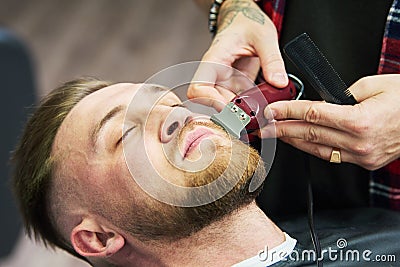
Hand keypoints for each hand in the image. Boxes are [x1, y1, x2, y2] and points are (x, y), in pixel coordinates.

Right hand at [188, 0, 287, 110]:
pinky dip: (248, 109)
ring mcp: (225, 82)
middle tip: (251, 117)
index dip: (210, 101)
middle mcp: (215, 75)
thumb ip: (272, 59)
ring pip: (225, 107)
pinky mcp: (235, 87)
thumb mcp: (264, 36)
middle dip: (230, 113)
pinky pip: (238, 103)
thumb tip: (278, 82)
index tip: (230, 107)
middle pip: (212, 103)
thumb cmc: (246, 22)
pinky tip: (261, 109)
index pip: (198, 88)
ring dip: (240, 113)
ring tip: (258, 115)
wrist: (244, 19)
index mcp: (214, 60)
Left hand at [260, 74, 399, 169]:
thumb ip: (342, 95)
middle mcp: (358, 142)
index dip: (287, 112)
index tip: (271, 110)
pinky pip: (331, 156)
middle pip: (309, 134)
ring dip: (293, 141)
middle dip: (282, 129)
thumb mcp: (372, 84)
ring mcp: (361, 155)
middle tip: (264, 126)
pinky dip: (313, 148)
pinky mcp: (365, 161)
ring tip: (276, 135)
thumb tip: (323, 103)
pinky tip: (300, 143)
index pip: (312, 115)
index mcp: (359, 120)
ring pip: (317, 149)